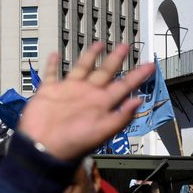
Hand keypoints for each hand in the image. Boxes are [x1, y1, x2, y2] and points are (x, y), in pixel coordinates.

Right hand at [18, 43, 153, 160]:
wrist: (43, 148)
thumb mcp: (102, 132)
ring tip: (98, 44)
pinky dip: (53, 64)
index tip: (150, 65)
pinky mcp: (49, 91)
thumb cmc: (72, 143)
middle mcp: (87, 95)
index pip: (124, 86)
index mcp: (101, 104)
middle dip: (115, 59)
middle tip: (125, 46)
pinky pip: (52, 74)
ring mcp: (68, 91)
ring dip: (90, 56)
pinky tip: (55, 55)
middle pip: (105, 72)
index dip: (137, 76)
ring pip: (82, 68)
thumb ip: (121, 117)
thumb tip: (139, 100)